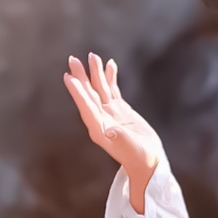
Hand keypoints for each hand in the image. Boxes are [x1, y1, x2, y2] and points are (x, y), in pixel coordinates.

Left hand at [63, 50, 162, 209]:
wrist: (148, 161)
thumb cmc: (139, 157)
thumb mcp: (130, 148)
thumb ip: (120, 139)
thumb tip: (110, 131)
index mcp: (99, 129)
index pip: (86, 107)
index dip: (77, 92)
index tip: (69, 77)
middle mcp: (101, 119)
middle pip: (89, 94)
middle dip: (82, 77)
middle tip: (73, 60)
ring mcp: (110, 114)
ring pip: (100, 89)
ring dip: (96, 73)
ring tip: (93, 56)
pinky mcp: (120, 110)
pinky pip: (113, 91)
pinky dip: (111, 78)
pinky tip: (110, 65)